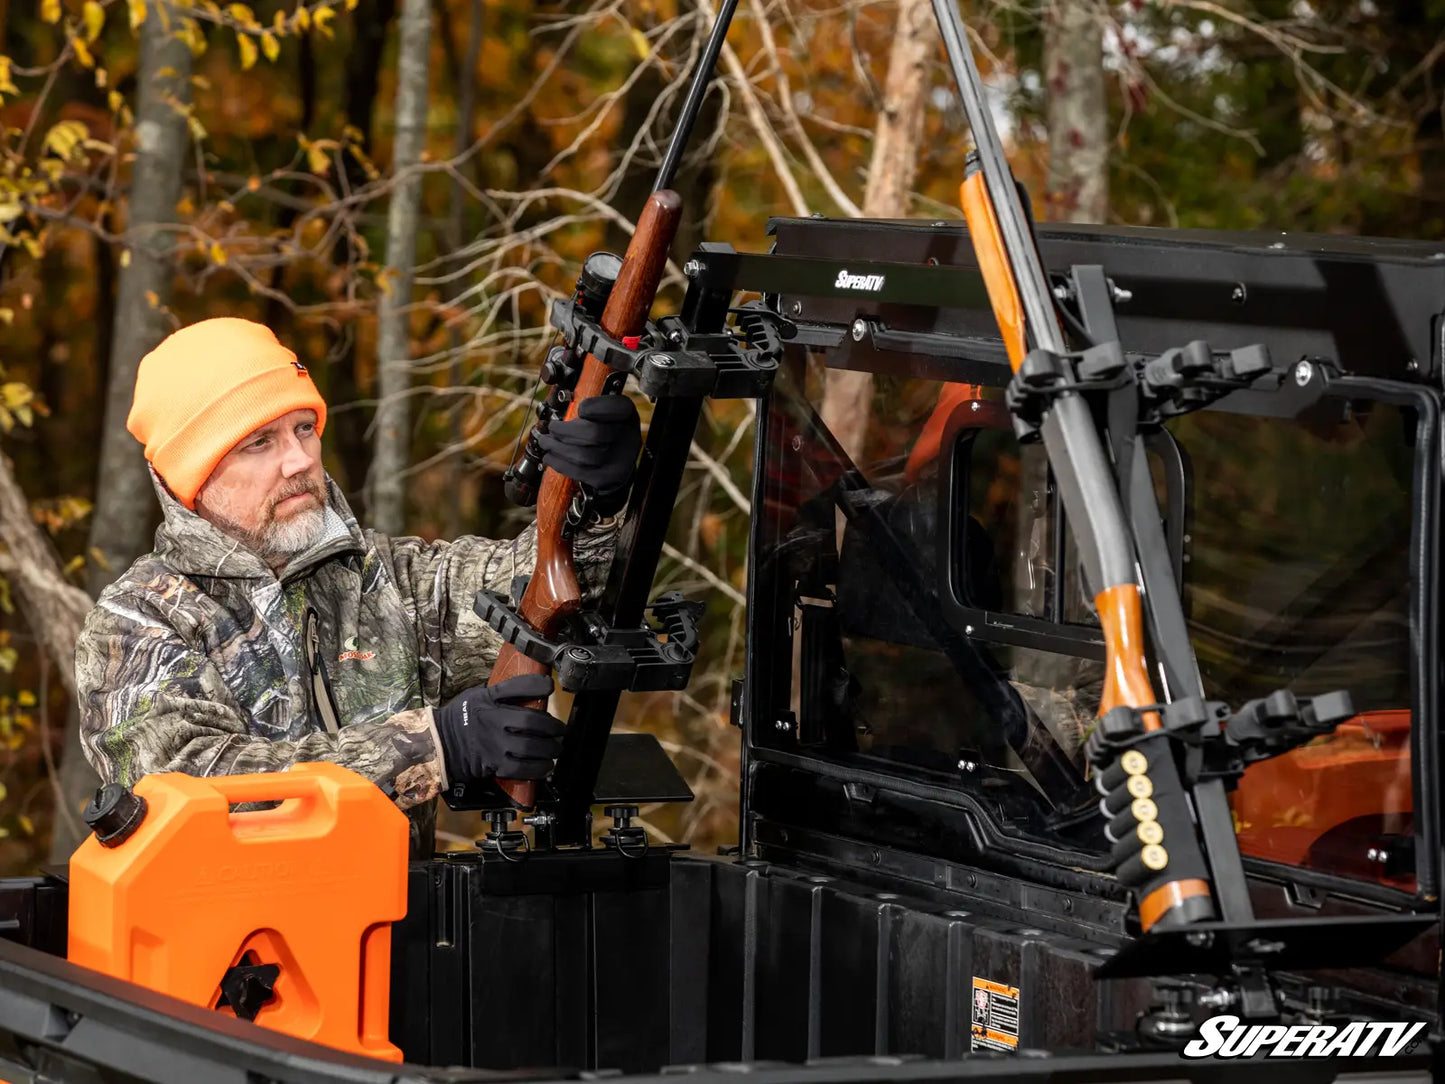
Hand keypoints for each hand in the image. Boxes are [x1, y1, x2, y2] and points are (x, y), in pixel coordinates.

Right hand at [432, 673, 563, 782]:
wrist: (438, 744)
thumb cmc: (460, 718)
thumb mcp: (476, 696)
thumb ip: (500, 693)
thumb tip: (530, 689)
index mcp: (488, 699)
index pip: (518, 686)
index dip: (538, 685)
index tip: (550, 687)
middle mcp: (492, 720)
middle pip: (532, 721)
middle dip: (553, 727)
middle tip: (560, 731)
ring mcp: (493, 744)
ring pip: (530, 747)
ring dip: (550, 749)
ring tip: (555, 749)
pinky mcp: (492, 764)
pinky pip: (521, 768)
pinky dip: (538, 769)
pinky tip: (545, 767)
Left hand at [535, 394, 640, 515]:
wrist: (619, 460)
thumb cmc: (607, 431)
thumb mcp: (606, 413)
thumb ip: (591, 409)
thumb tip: (561, 420)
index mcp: (627, 416)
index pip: (618, 407)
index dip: (594, 407)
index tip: (580, 409)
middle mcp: (629, 438)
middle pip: (593, 434)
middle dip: (564, 431)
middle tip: (552, 428)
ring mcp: (620, 462)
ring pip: (582, 456)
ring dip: (557, 448)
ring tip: (546, 442)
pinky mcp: (608, 479)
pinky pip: (578, 472)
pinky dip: (559, 463)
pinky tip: (550, 456)